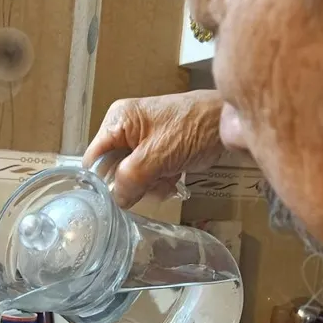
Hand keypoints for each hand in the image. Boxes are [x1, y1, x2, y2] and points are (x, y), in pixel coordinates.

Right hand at [83, 90, 224, 207]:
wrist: (227, 123)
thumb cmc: (193, 130)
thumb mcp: (157, 157)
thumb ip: (130, 179)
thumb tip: (117, 201)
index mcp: (118, 121)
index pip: (94, 158)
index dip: (102, 181)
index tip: (115, 199)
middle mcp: (125, 129)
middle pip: (113, 169)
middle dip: (132, 183)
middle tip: (151, 184)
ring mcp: (142, 140)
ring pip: (132, 176)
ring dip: (149, 185)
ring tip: (167, 180)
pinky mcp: (157, 150)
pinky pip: (147, 174)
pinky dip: (159, 181)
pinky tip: (173, 179)